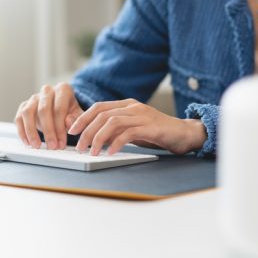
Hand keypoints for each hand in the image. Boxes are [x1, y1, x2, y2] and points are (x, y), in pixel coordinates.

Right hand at [14, 83, 83, 149]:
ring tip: (37, 145)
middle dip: (48, 131)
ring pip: (28, 113)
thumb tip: (68, 123)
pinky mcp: (24, 105)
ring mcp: (34, 97)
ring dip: (31, 131)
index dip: (60, 128)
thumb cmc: (70, 110)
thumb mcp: (78, 114)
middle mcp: (47, 90)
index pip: (59, 109)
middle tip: (52, 146)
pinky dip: (22, 131)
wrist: (62, 106)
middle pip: (43, 110)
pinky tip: (28, 142)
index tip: (61, 143)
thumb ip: (76, 118)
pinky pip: (19, 118)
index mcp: (63, 89)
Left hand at [67, 99, 206, 155]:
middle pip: (102, 115)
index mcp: (128, 105)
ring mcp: (142, 116)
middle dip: (86, 131)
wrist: (185, 133)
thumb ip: (117, 129)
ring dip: (98, 138)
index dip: (83, 118)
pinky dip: (116, 143)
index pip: (99, 107)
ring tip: (91, 152)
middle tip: (79, 147)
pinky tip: (110, 152)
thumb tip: (94, 138)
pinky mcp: (151, 127)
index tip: (72, 131)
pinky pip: (128, 133)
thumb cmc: (158, 133)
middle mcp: (133, 107)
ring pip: (112, 122)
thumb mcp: (134, 129)